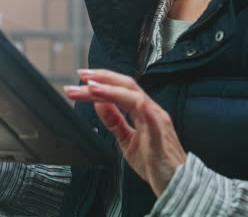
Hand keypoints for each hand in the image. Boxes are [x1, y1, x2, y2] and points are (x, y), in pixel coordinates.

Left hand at [64, 69, 186, 196]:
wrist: (177, 185)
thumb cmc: (156, 163)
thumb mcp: (127, 140)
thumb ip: (114, 121)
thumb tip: (99, 103)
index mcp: (143, 110)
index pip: (121, 88)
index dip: (102, 80)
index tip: (83, 78)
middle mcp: (151, 110)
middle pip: (127, 86)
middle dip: (104, 78)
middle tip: (83, 75)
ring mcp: (157, 121)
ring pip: (134, 98)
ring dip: (112, 90)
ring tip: (92, 88)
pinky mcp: (160, 137)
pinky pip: (152, 120)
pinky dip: (142, 109)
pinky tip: (130, 101)